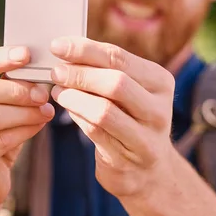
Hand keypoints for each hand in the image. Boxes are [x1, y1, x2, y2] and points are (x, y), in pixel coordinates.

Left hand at [49, 36, 175, 200]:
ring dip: (74, 97)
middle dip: (80, 74)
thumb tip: (66, 49)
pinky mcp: (127, 159)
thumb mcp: (129, 91)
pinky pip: (95, 132)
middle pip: (116, 83)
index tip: (57, 45)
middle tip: (55, 71)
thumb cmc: (130, 118)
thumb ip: (105, 70)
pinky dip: (75, 116)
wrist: (148, 169)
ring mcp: (146, 137)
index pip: (119, 58)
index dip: (85, 50)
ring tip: (57, 90)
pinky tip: (65, 106)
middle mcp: (158, 108)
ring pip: (104, 111)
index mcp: (160, 82)